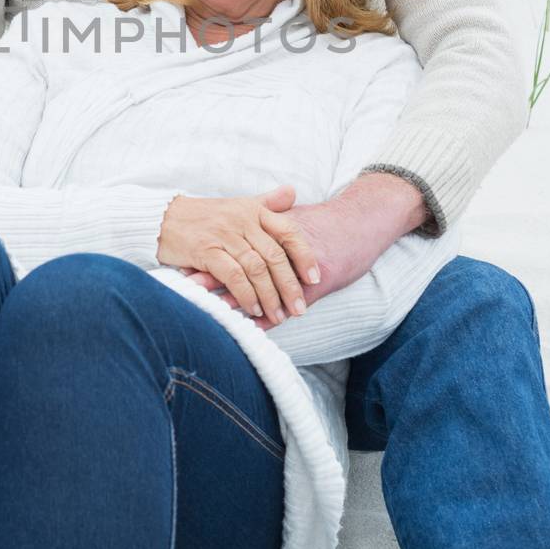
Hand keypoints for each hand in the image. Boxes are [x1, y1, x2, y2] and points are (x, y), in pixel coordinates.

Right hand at [157, 186, 318, 323]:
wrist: (163, 217)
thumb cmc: (204, 215)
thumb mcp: (237, 204)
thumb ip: (267, 202)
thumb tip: (292, 193)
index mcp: (253, 210)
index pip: (288, 231)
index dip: (304, 256)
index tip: (314, 278)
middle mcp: (241, 221)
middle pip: (274, 256)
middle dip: (289, 286)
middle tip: (299, 308)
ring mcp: (223, 235)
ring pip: (256, 269)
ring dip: (269, 296)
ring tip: (278, 315)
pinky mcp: (205, 250)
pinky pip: (233, 276)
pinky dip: (246, 295)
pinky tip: (253, 309)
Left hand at [182, 172, 427, 326]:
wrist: (362, 223)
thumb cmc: (325, 223)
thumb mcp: (292, 218)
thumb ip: (263, 222)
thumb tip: (231, 231)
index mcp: (273, 230)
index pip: (236, 244)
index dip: (212, 254)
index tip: (186, 261)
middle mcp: (284, 247)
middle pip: (245, 264)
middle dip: (217, 277)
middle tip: (189, 286)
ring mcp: (300, 268)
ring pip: (265, 286)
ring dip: (240, 300)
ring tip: (212, 311)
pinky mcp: (317, 285)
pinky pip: (290, 303)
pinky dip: (271, 318)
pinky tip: (253, 329)